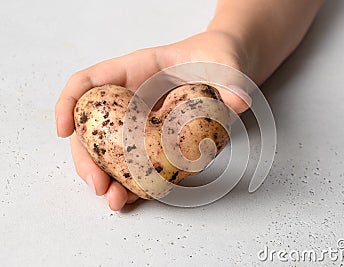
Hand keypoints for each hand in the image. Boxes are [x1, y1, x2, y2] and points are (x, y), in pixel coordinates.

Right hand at [55, 31, 249, 210]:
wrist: (227, 71)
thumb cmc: (217, 58)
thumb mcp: (224, 61)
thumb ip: (230, 78)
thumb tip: (237, 102)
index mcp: (134, 71)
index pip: (89, 82)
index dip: (68, 104)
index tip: (63, 130)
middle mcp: (131, 100)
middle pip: (93, 127)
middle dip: (88, 159)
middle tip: (99, 186)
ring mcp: (142, 123)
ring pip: (111, 151)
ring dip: (109, 178)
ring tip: (117, 201)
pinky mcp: (158, 142)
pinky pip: (138, 161)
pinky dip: (134, 181)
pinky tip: (137, 197)